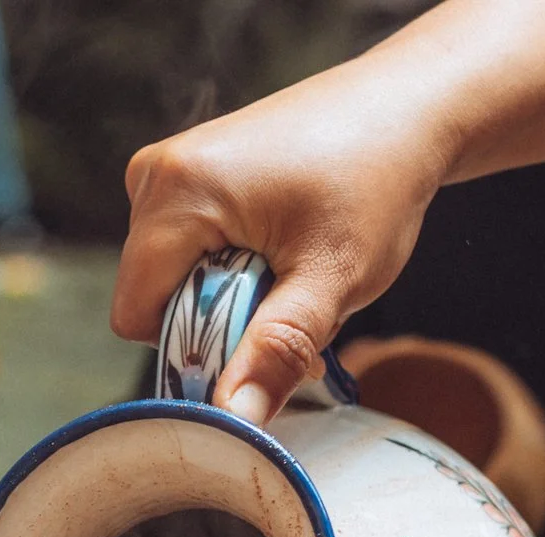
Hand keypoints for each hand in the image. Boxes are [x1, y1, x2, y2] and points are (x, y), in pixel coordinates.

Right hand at [114, 70, 450, 423]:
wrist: (408, 108)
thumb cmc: (377, 180)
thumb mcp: (332, 280)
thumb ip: (276, 352)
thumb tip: (235, 419)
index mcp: (176, 192)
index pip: (136, 315)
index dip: (192, 346)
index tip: (260, 335)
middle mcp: (154, 174)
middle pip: (153, 296)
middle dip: (217, 321)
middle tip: (292, 301)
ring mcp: (168, 168)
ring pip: (172, 276)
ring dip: (229, 296)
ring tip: (293, 268)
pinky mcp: (188, 171)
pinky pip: (186, 247)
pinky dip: (231, 265)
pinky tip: (281, 247)